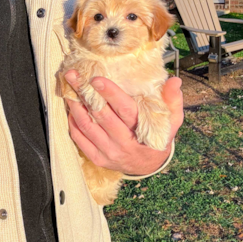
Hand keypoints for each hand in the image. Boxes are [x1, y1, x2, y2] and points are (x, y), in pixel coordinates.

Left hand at [64, 70, 183, 175]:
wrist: (149, 166)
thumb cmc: (158, 137)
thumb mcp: (172, 121)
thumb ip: (173, 101)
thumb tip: (174, 80)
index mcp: (142, 130)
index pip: (124, 109)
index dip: (110, 93)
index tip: (96, 79)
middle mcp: (123, 142)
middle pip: (101, 115)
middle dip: (85, 93)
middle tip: (73, 76)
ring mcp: (109, 152)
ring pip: (87, 127)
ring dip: (75, 107)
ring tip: (69, 90)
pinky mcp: (98, 158)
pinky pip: (80, 140)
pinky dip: (73, 123)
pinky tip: (71, 109)